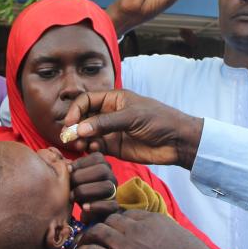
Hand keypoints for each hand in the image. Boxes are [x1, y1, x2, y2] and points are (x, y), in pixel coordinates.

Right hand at [60, 89, 203, 167]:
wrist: (177, 141)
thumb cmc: (159, 120)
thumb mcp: (132, 117)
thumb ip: (105, 122)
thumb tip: (80, 128)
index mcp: (114, 99)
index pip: (86, 101)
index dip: (75, 110)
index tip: (70, 123)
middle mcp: (109, 114)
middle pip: (84, 118)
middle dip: (75, 126)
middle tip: (70, 137)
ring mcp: (112, 131)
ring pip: (88, 134)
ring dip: (81, 139)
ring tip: (80, 145)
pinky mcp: (115, 148)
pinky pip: (97, 147)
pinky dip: (91, 148)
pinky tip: (94, 149)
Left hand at [69, 152, 119, 222]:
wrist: (86, 211)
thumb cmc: (79, 191)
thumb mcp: (75, 178)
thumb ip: (72, 169)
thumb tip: (66, 164)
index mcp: (103, 166)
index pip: (97, 157)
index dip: (81, 163)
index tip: (68, 170)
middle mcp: (111, 177)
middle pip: (102, 170)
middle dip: (81, 177)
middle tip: (69, 185)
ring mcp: (114, 192)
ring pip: (107, 186)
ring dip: (86, 191)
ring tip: (72, 197)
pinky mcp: (114, 207)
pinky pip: (110, 205)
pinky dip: (96, 206)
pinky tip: (84, 207)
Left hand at [76, 209, 210, 248]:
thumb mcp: (188, 242)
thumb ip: (177, 239)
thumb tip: (184, 246)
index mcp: (154, 220)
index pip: (128, 215)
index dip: (119, 222)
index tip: (115, 230)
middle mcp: (137, 228)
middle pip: (110, 220)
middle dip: (101, 226)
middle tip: (95, 236)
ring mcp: (126, 244)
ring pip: (97, 231)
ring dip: (87, 236)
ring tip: (82, 243)